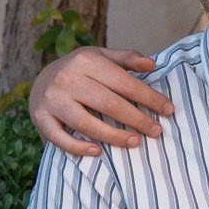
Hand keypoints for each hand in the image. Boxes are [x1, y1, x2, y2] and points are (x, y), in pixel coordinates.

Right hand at [31, 46, 173, 154]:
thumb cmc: (80, 71)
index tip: (169, 110)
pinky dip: (78, 147)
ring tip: (135, 142)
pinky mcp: (40, 118)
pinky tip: (98, 152)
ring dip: (113, 136)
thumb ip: (126, 59)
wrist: (40, 80)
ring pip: (86, 123)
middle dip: (137, 119)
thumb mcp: (101, 57)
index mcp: (86, 61)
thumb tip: (152, 64)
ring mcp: (52, 100)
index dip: (149, 97)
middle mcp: (67, 78)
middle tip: (156, 131)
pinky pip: (60, 138)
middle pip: (108, 104)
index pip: (124, 82)